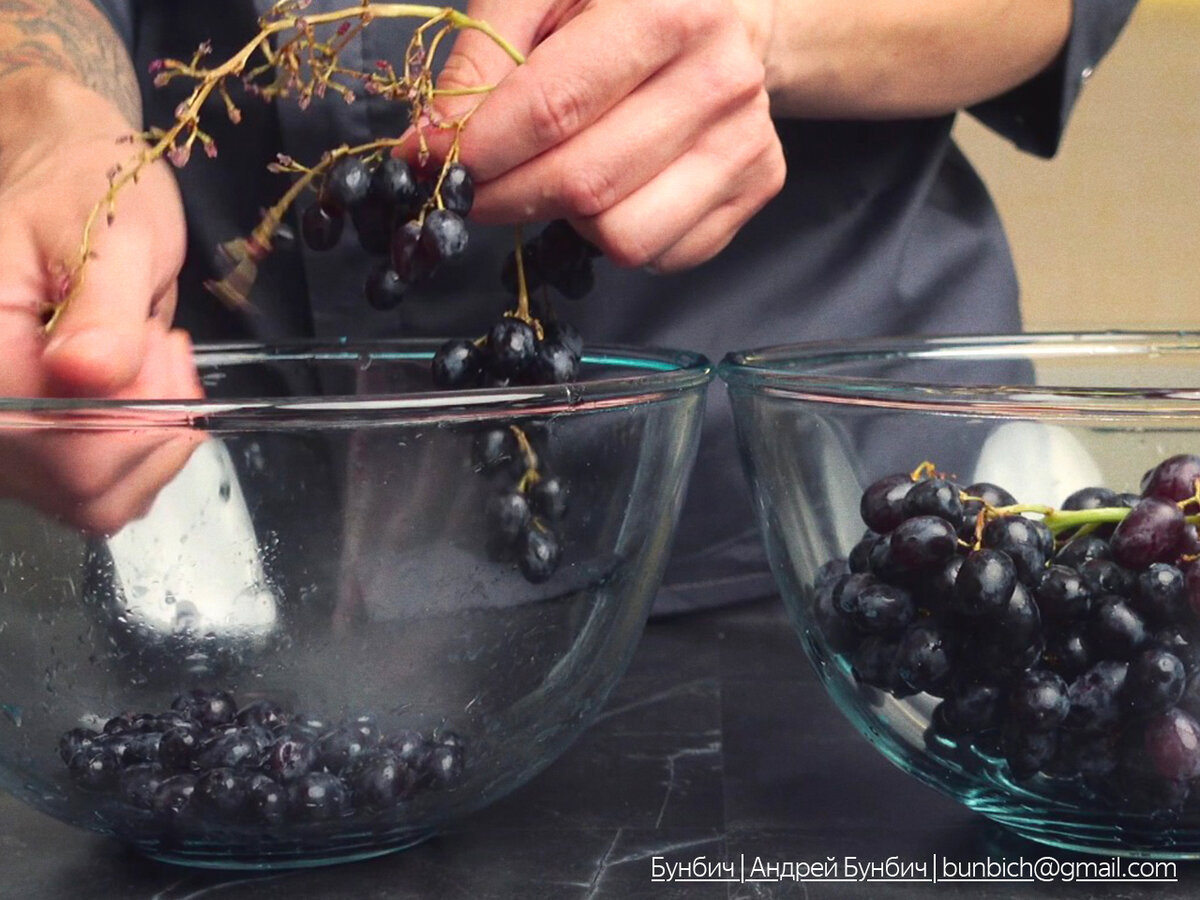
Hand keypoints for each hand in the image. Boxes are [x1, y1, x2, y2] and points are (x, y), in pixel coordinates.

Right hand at [0, 72, 202, 533]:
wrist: (74, 176)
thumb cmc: (89, 189)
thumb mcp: (112, 232)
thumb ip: (104, 308)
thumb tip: (87, 372)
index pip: (64, 451)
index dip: (137, 420)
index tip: (158, 346)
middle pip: (85, 488)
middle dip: (151, 425)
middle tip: (159, 343)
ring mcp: (13, 433)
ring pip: (98, 499)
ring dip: (152, 438)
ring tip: (151, 356)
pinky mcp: (40, 439)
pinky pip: (102, 487)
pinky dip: (144, 447)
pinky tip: (147, 384)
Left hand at [431, 0, 785, 271]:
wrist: (728, 12)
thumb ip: (483, 55)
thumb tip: (433, 140)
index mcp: (668, 8)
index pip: (554, 108)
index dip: (481, 148)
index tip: (431, 161)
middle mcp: (722, 77)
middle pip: (585, 183)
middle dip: (506, 197)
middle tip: (472, 187)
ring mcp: (748, 139)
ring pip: (624, 236)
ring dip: (567, 221)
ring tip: (557, 176)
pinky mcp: (759, 185)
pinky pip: (662, 255)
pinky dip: (615, 237)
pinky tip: (610, 190)